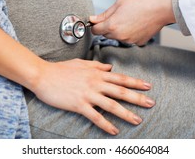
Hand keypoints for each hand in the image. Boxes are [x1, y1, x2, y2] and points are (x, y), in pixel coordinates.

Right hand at [31, 59, 154, 134]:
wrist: (43, 75)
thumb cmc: (61, 69)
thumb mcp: (81, 63)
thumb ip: (97, 65)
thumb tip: (110, 67)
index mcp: (97, 73)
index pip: (120, 78)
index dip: (135, 82)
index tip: (148, 86)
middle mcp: (95, 83)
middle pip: (121, 91)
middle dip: (137, 98)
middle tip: (151, 103)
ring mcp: (88, 94)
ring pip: (112, 105)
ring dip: (126, 113)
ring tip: (138, 120)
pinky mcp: (79, 104)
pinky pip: (95, 117)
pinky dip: (106, 125)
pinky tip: (114, 131)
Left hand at [90, 0, 174, 45]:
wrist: (162, 8)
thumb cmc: (143, 2)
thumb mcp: (119, 3)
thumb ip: (104, 14)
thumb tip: (93, 20)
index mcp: (112, 25)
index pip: (95, 30)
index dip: (95, 24)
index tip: (97, 21)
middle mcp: (120, 36)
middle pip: (106, 34)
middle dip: (108, 26)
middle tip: (118, 15)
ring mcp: (129, 41)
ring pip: (118, 36)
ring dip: (119, 29)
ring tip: (130, 17)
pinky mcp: (138, 42)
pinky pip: (129, 38)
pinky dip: (130, 32)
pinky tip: (136, 23)